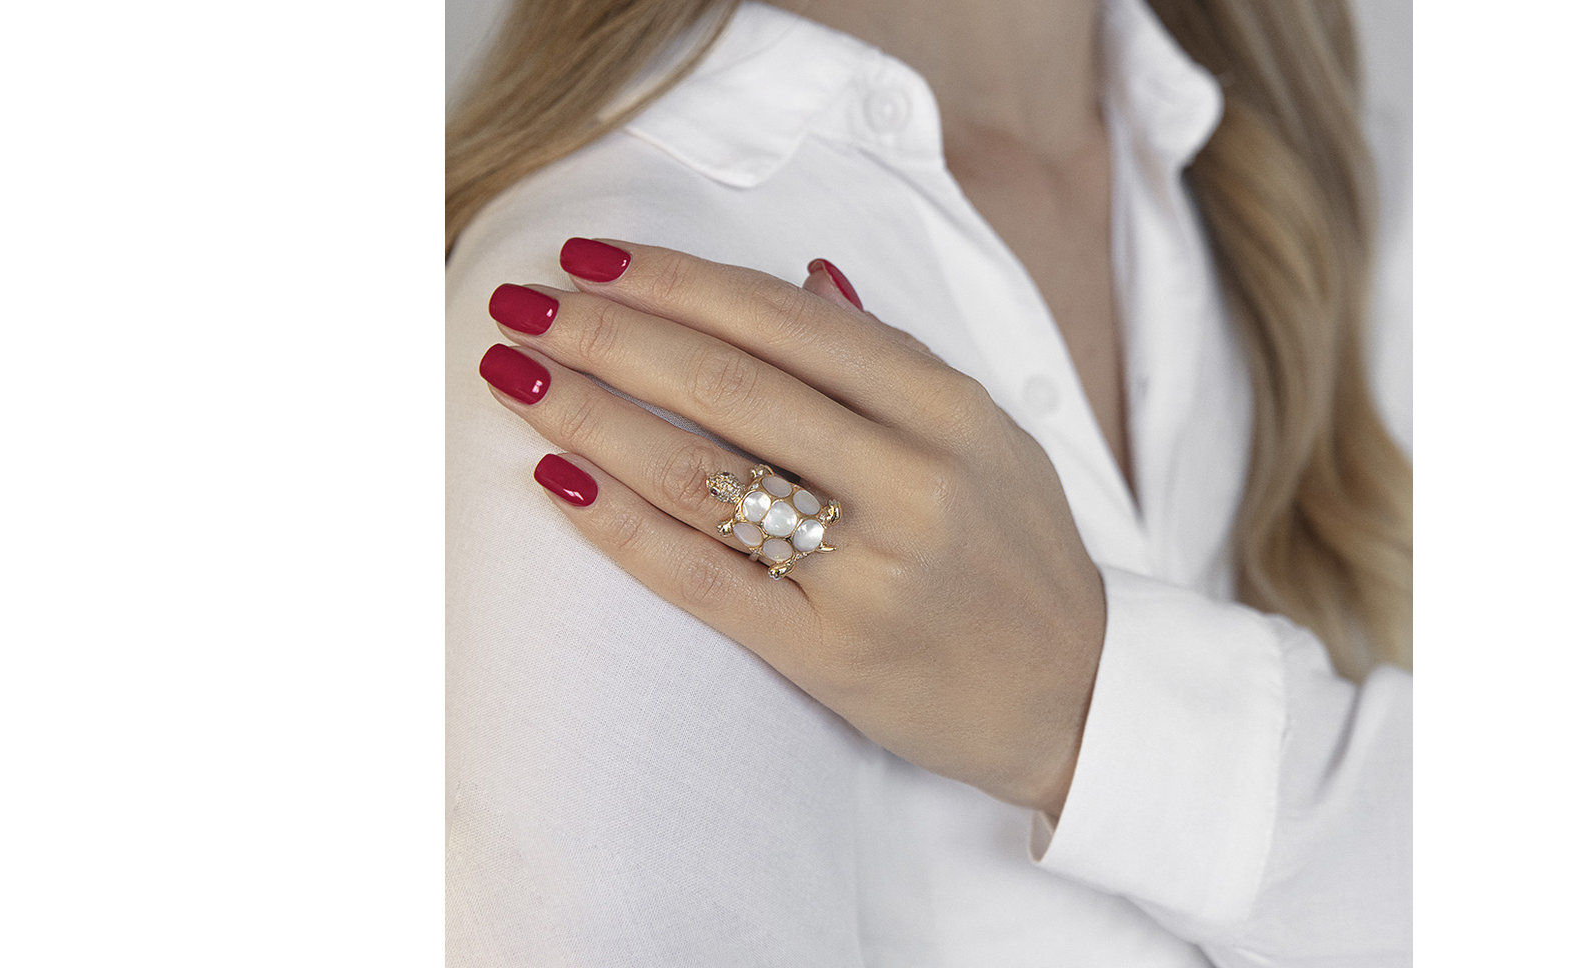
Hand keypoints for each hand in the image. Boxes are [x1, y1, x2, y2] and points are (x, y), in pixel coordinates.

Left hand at [478, 239, 1105, 817]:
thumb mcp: (988, 435)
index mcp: (947, 409)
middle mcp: (911, 479)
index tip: (590, 254)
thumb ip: (893, 358)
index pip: (784, 320)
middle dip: (607, 334)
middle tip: (519, 303)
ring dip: (590, 417)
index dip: (675, 280)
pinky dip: (619, 525)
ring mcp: (869, 569)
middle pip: (727, 385)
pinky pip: (701, 578)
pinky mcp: (828, 649)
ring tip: (514, 376)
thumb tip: (804, 276)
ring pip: (701, 475)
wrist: (1073, 694)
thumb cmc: (1018, 551)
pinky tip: (555, 483)